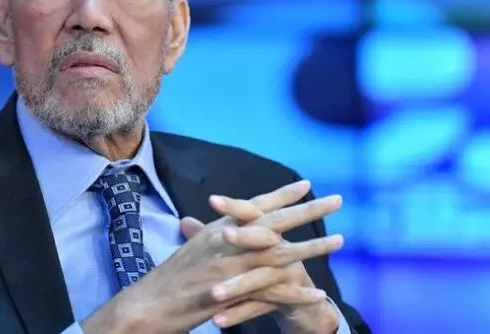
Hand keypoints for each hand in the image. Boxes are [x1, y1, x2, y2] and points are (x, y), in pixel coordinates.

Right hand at [81, 181, 342, 333]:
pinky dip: (296, 293)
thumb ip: (210, 235)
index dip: (282, 195)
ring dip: (312, 248)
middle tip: (338, 199)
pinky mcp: (232, 294)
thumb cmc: (167, 279)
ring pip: (280, 254)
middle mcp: (227, 243)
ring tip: (341, 241)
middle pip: (275, 222)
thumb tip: (225, 226)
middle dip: (308, 210)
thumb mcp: (191, 250)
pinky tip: (319, 293)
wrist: (148, 304)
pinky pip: (271, 293)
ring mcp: (231, 268)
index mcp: (219, 229)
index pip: (256, 206)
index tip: (307, 184)